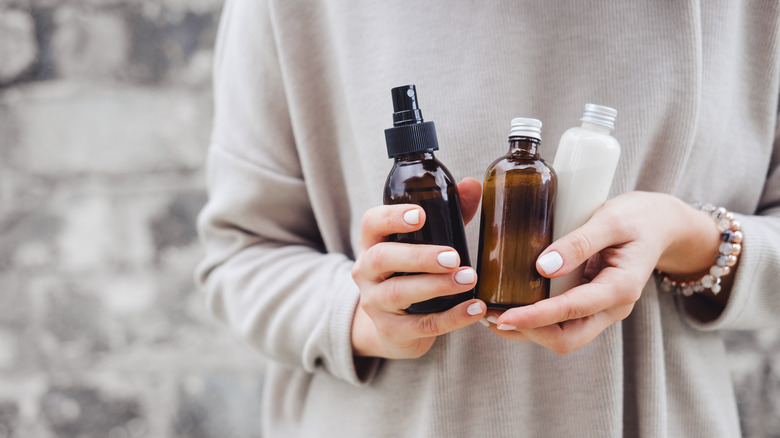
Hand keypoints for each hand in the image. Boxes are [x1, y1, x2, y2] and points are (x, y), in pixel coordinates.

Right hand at [351, 178, 485, 358]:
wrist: (394, 327)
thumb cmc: (411, 273)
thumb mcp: (424, 242)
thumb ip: (448, 214)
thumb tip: (472, 185)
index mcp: (373, 243)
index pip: (371, 223)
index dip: (393, 217)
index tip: (421, 215)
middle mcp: (366, 272)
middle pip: (381, 258)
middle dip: (418, 256)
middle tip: (453, 257)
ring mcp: (375, 303)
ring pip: (398, 293)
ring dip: (436, 286)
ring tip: (469, 279)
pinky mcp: (391, 331)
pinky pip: (421, 325)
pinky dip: (451, 318)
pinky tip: (475, 309)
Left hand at [484, 191, 720, 353]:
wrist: (661, 224)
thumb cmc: (639, 217)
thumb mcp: (611, 219)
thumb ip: (580, 241)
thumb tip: (543, 266)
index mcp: (621, 288)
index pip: (572, 312)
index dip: (535, 318)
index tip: (503, 317)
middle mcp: (612, 307)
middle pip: (567, 339)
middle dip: (527, 332)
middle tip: (490, 317)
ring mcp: (602, 309)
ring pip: (562, 335)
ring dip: (527, 330)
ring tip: (492, 314)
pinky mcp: (590, 303)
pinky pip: (562, 321)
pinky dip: (536, 319)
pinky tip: (511, 305)